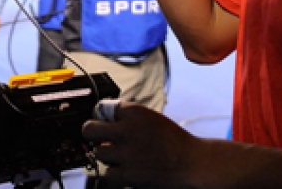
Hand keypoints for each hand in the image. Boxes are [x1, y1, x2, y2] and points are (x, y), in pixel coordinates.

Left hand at [82, 102, 197, 188]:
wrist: (192, 163)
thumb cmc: (173, 141)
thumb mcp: (151, 118)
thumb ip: (129, 118)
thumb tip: (105, 120)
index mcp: (134, 111)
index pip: (101, 107)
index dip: (102, 116)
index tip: (105, 121)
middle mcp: (127, 129)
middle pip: (89, 129)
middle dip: (92, 133)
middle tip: (99, 138)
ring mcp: (126, 153)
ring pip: (98, 152)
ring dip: (107, 155)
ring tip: (119, 156)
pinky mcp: (128, 174)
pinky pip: (107, 173)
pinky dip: (114, 173)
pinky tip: (125, 169)